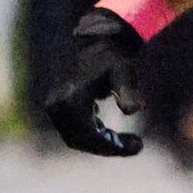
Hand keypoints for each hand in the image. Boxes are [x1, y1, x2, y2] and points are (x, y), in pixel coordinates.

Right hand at [44, 9, 147, 155]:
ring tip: (129, 140)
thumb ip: (127, 91)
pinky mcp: (56, 109)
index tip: (138, 146)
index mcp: (70, 99)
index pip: (88, 135)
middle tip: (136, 145)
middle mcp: (56, 105)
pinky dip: (94, 136)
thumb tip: (133, 110)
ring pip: (76, 139)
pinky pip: (74, 132)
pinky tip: (114, 133)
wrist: (97, 46)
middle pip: (80, 140)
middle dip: (108, 147)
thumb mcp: (124, 74)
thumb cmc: (114, 60)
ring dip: (101, 144)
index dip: (113, 146)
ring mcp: (54, 108)